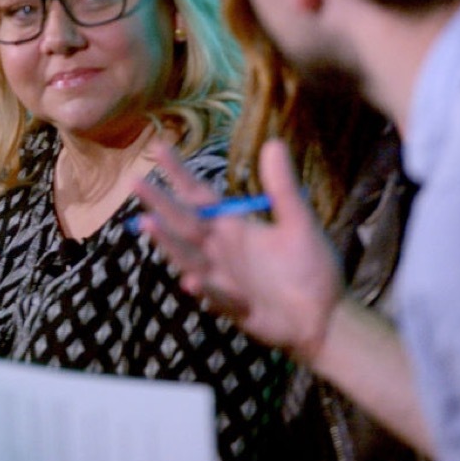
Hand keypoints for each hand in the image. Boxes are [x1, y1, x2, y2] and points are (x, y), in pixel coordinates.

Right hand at [133, 138, 344, 362]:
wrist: (324, 318)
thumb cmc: (310, 268)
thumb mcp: (299, 223)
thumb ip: (283, 188)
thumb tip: (274, 142)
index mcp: (231, 226)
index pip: (198, 195)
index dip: (178, 172)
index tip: (159, 147)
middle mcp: (219, 249)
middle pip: (183, 222)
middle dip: (160, 202)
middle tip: (135, 181)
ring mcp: (222, 278)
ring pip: (188, 257)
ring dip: (168, 242)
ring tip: (148, 223)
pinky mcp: (234, 306)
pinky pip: (218, 296)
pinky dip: (206, 289)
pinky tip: (193, 281)